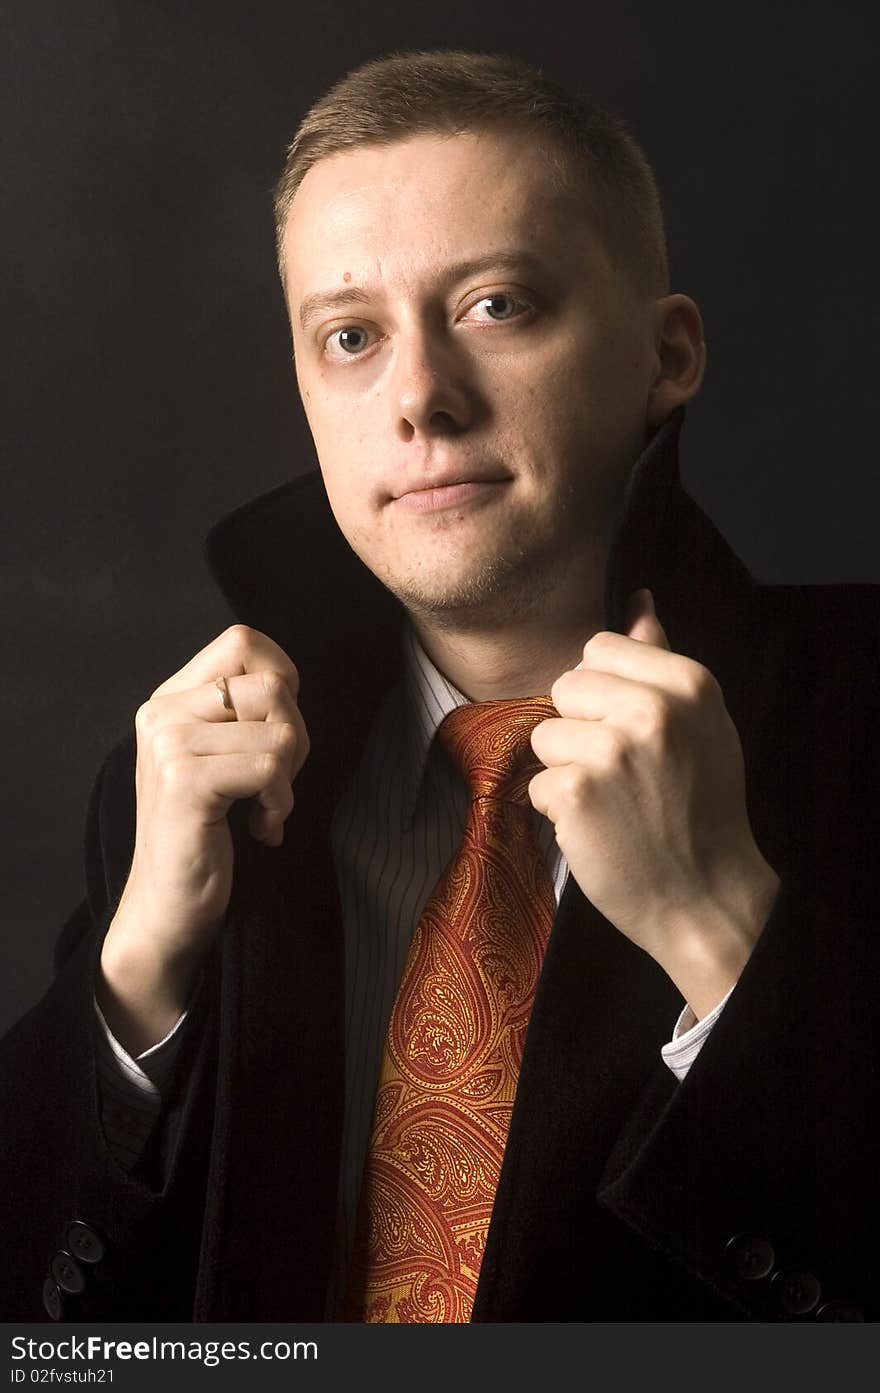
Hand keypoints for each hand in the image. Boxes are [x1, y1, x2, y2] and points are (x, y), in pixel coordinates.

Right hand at [98, 624, 308, 1051]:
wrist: (168, 906)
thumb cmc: (206, 831)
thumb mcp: (221, 756)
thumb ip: (242, 712)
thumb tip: (288, 680)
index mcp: (169, 699)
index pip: (243, 640)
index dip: (283, 677)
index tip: (279, 729)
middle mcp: (162, 714)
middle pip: (273, 686)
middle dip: (297, 737)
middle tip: (277, 784)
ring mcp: (169, 747)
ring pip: (281, 731)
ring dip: (290, 778)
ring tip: (265, 808)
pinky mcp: (185, 784)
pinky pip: (270, 769)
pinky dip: (280, 804)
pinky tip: (262, 829)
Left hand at [529, 589, 779, 1018]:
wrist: (707, 896)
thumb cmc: (701, 807)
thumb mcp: (701, 723)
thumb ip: (661, 660)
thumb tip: (638, 600)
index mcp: (687, 682)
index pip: (599, 648)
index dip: (602, 692)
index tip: (630, 731)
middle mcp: (652, 709)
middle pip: (565, 686)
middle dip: (579, 729)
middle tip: (622, 774)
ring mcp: (612, 750)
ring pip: (544, 735)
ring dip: (565, 771)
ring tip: (611, 803)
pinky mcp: (577, 792)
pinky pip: (536, 783)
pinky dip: (557, 812)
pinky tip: (598, 829)